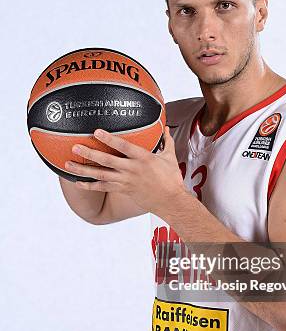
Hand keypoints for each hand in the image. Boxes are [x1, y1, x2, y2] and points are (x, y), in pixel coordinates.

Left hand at [64, 126, 188, 216]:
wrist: (170, 201)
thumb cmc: (171, 179)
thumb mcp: (170, 157)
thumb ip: (166, 141)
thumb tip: (164, 129)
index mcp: (144, 158)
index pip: (124, 146)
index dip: (109, 139)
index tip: (97, 132)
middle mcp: (132, 169)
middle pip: (107, 161)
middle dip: (90, 153)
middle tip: (75, 146)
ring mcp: (126, 181)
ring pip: (101, 175)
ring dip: (83, 170)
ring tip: (69, 164)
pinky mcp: (123, 190)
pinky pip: (103, 187)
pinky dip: (90, 186)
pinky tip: (78, 182)